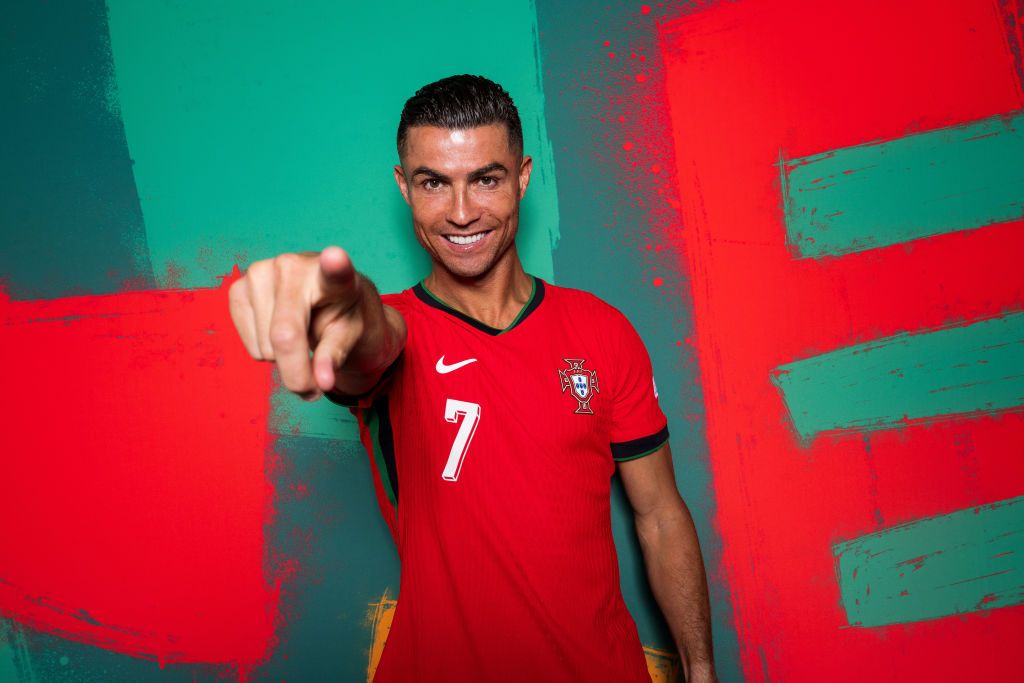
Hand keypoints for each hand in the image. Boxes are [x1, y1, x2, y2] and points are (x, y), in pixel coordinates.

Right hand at [229, 246, 375, 398]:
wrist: (322, 298)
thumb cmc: (340, 314)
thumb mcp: (349, 336)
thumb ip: (334, 357)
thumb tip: (322, 383)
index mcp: (333, 277)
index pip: (334, 271)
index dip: (335, 265)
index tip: (336, 257)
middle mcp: (292, 265)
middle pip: (285, 337)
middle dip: (298, 372)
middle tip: (317, 376)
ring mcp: (259, 273)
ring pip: (265, 347)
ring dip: (283, 360)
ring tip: (300, 339)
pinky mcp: (237, 288)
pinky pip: (250, 346)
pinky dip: (265, 352)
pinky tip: (278, 330)